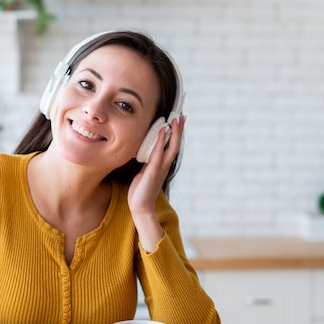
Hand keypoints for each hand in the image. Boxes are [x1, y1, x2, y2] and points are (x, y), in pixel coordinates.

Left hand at [128, 116, 185, 250]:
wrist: (140, 208)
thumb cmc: (140, 192)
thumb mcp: (144, 173)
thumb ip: (147, 163)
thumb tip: (145, 154)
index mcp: (162, 165)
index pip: (171, 146)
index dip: (175, 134)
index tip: (177, 121)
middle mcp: (164, 165)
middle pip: (175, 144)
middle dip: (179, 130)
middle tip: (182, 116)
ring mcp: (160, 168)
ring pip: (171, 147)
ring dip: (175, 133)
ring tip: (176, 119)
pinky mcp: (153, 171)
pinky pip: (159, 153)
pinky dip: (162, 141)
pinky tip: (164, 131)